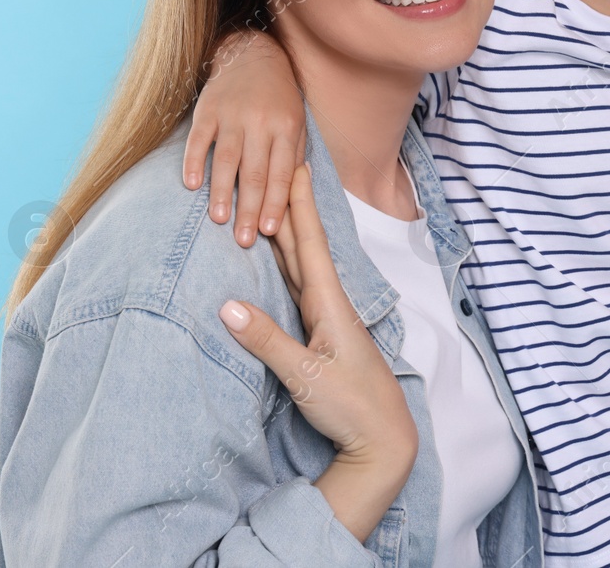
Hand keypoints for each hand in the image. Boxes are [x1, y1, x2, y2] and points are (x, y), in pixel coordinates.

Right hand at [183, 30, 306, 246]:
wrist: (253, 54)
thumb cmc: (279, 97)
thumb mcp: (297, 120)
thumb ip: (294, 154)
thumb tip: (291, 194)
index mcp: (287, 128)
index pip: (282, 173)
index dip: (276, 203)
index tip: (270, 230)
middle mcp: (260, 122)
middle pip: (255, 172)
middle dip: (250, 209)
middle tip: (244, 239)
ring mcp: (232, 115)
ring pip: (227, 159)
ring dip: (222, 192)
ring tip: (219, 219)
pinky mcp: (207, 109)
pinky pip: (199, 139)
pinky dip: (193, 162)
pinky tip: (192, 185)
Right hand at [219, 165, 416, 540]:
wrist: (382, 442)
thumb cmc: (351, 408)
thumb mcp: (306, 377)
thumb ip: (268, 342)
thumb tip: (227, 306)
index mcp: (331, 307)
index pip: (312, 246)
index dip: (302, 207)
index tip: (297, 167)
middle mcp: (331, 306)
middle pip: (306, 247)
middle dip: (293, 207)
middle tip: (283, 166)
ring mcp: (327, 321)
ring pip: (302, 266)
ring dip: (288, 233)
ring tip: (272, 200)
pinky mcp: (321, 338)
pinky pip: (299, 289)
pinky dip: (287, 266)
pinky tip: (279, 258)